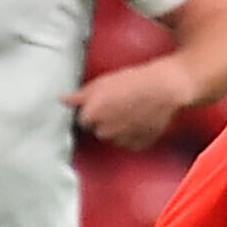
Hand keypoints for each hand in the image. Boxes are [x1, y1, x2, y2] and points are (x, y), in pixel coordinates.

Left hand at [65, 61, 194, 150]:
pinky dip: (134, 135)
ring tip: (131, 112)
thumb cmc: (133, 81)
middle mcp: (104, 132)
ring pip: (115, 138)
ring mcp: (122, 140)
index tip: (102, 103)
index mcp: (91, 116)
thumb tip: (63, 100)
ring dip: (119, 130)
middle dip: (105, 121)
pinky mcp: (140, 144)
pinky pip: (132, 143)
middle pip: (98, 131)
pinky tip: (140, 120)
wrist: (164, 88)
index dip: (92, 110)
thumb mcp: (102, 82)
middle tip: (119, 105)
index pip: (83, 120)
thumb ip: (80, 95)